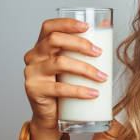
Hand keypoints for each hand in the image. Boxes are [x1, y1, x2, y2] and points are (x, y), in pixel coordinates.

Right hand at [23, 18, 107, 132]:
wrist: (51, 115)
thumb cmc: (64, 85)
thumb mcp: (73, 64)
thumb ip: (84, 47)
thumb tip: (106, 25)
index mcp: (42, 46)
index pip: (49, 27)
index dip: (66, 23)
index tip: (87, 26)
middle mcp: (33, 56)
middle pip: (55, 40)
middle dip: (80, 44)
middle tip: (99, 53)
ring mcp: (32, 73)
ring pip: (60, 63)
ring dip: (86, 69)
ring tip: (102, 77)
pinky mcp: (34, 90)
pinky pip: (59, 88)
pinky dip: (80, 90)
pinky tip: (93, 93)